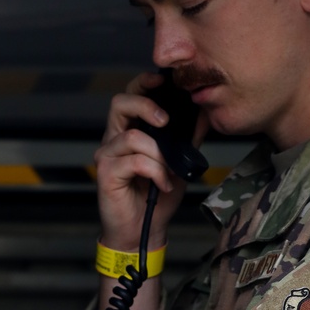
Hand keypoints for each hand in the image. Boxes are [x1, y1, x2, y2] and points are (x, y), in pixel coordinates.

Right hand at [94, 72, 200, 250]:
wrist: (143, 230)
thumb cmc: (156, 196)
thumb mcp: (179, 162)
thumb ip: (188, 138)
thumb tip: (202, 112)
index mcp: (130, 130)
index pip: (131, 95)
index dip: (143, 83)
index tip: (161, 79)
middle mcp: (114, 138)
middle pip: (120, 103)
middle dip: (146, 106)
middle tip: (166, 122)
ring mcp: (107, 155)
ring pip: (132, 136)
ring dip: (158, 155)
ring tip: (168, 172)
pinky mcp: (106, 173)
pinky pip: (134, 161)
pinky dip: (155, 172)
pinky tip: (162, 185)